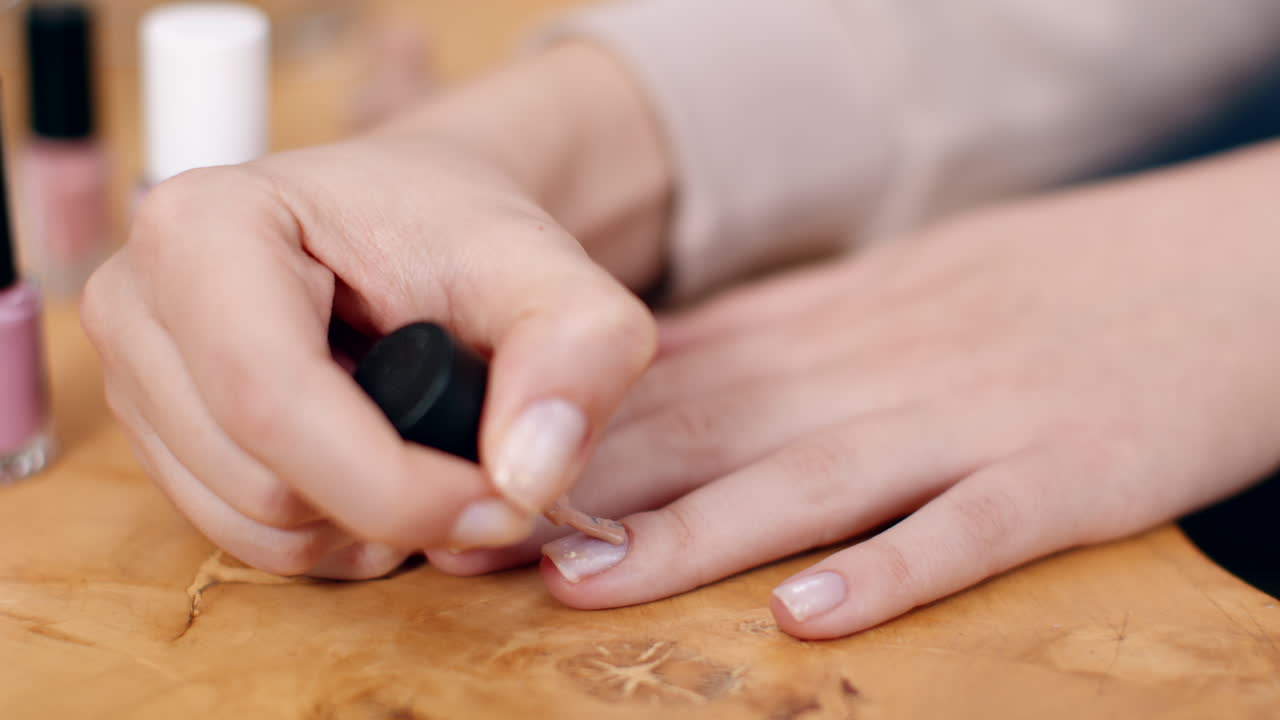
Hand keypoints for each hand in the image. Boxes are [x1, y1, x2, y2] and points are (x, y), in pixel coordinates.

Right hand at [82, 43, 668, 577]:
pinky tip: (380, 468)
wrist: (413, 221)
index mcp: (206, 228)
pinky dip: (333, 532)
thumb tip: (529, 475)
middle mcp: (139, 300)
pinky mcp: (158, 430)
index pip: (274, 403)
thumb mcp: (547, 270)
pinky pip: (244, 539)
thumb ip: (577, 349)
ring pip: (251, 528)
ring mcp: (135, 371)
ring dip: (365, 524)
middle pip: (260, 484)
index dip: (396, 485)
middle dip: (393, 505)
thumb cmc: (463, 232)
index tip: (502, 500)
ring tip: (427, 448)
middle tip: (479, 464)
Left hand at [433, 141, 1279, 638]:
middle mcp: (888, 364)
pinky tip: (804, 616)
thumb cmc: (1057, 287)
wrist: (1233, 263)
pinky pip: (967, 526)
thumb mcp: (904, 289)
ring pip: (812, 478)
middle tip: (473, 536)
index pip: (682, 374)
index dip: (570, 427)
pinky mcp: (1072, 473)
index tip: (475, 469)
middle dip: (592, 487)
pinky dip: (888, 572)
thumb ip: (790, 339)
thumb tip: (667, 380)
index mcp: (844, 321)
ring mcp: (977, 418)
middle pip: (719, 427)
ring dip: (694, 533)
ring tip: (585, 581)